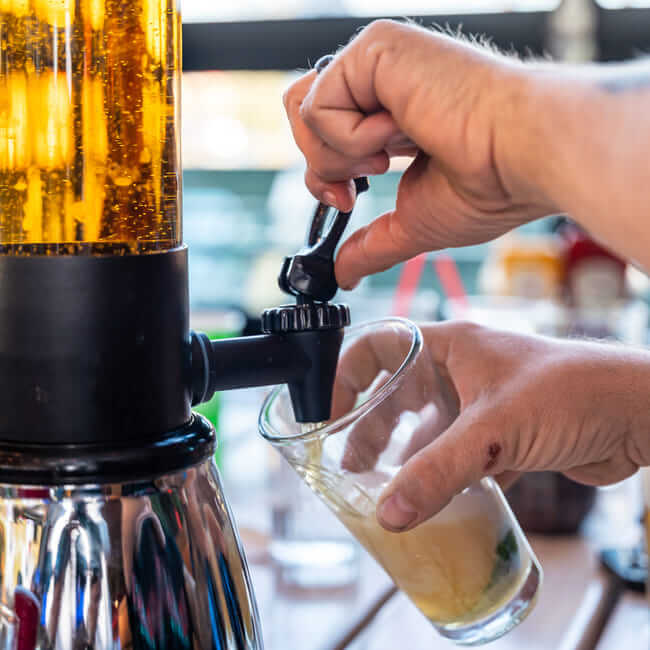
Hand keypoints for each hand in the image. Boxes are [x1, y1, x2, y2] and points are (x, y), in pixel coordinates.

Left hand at [283, 20, 554, 288]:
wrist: (523, 156)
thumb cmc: (492, 184)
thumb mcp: (414, 222)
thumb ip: (373, 244)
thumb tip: (344, 273)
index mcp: (392, 117)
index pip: (325, 136)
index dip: (324, 175)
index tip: (347, 200)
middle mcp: (382, 85)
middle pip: (302, 117)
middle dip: (320, 167)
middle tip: (356, 186)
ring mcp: (378, 62)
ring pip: (302, 109)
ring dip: (337, 154)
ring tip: (386, 155)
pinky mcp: (377, 48)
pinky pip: (319, 104)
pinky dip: (350, 138)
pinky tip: (399, 134)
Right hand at [334, 321, 649, 531]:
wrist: (636, 415)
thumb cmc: (573, 391)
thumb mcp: (494, 429)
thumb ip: (438, 472)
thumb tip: (389, 511)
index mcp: (449, 345)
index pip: (378, 346)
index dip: (346, 375)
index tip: (329, 413)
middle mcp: (459, 370)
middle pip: (396, 393)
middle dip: (370, 427)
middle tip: (352, 462)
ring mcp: (480, 402)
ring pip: (426, 427)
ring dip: (403, 455)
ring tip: (380, 485)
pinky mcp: (501, 433)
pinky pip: (455, 453)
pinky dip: (437, 473)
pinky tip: (428, 495)